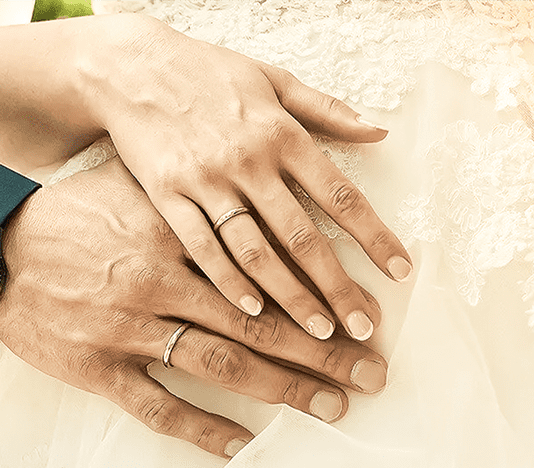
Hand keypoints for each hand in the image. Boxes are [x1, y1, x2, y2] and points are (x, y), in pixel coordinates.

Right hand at [0, 158, 388, 457]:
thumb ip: (199, 194)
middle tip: (371, 373)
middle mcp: (164, 284)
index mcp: (181, 235)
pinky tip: (243, 443)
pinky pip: (159, 407)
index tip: (363, 318)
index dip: (321, 296)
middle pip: (261, 323)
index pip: (268, 271)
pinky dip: (203, 428)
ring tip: (333, 407)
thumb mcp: (137, 185)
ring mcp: (132, 330)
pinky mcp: (101, 369)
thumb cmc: (72, 213)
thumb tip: (257, 186)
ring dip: (284, 388)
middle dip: (323, 352)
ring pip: (223, 364)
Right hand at [87, 14, 412, 340]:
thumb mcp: (272, 78)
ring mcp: (206, 182)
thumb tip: (378, 131)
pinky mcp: (167, 197)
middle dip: (336, 286)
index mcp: (280, 133)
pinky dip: (229, 282)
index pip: (339, 193)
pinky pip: (202, 249)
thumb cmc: (207, 72)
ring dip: (289, 297)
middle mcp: (248, 162)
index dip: (374, 235)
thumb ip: (326, 109)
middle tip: (363, 326)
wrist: (131, 68)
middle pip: (301, 236)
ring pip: (254, 251)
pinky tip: (253, 313)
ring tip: (318, 334)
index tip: (401, 271)